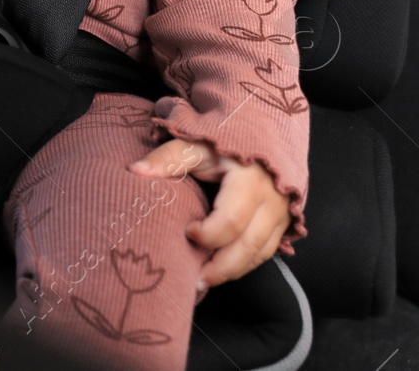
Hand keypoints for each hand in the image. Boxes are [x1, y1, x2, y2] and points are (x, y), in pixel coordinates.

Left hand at [128, 137, 290, 294]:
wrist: (260, 137)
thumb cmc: (222, 142)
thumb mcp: (196, 145)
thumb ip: (169, 158)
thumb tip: (136, 172)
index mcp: (250, 181)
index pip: (232, 220)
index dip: (208, 234)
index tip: (187, 232)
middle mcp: (271, 201)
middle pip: (248, 246)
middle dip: (220, 268)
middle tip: (193, 280)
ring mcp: (281, 214)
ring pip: (259, 254)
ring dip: (231, 271)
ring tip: (202, 281)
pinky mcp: (282, 223)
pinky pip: (265, 252)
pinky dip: (243, 265)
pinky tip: (220, 271)